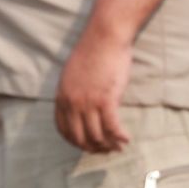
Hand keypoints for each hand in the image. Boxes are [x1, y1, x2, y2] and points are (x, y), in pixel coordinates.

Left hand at [55, 30, 133, 152]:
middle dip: (94, 148)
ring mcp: (88, 102)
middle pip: (80, 137)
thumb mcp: (72, 75)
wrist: (104, 37)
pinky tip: (126, 138)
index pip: (64, 130)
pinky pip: (112, 127)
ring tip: (119, 146)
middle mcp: (72, 102)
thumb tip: (79, 108)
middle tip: (106, 150)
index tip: (88, 145)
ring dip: (109, 145)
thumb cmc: (92, 53)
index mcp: (62, 96)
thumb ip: (72, 93)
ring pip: (97, 135)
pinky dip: (120, 137)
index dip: (76, 142)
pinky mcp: (106, 99)